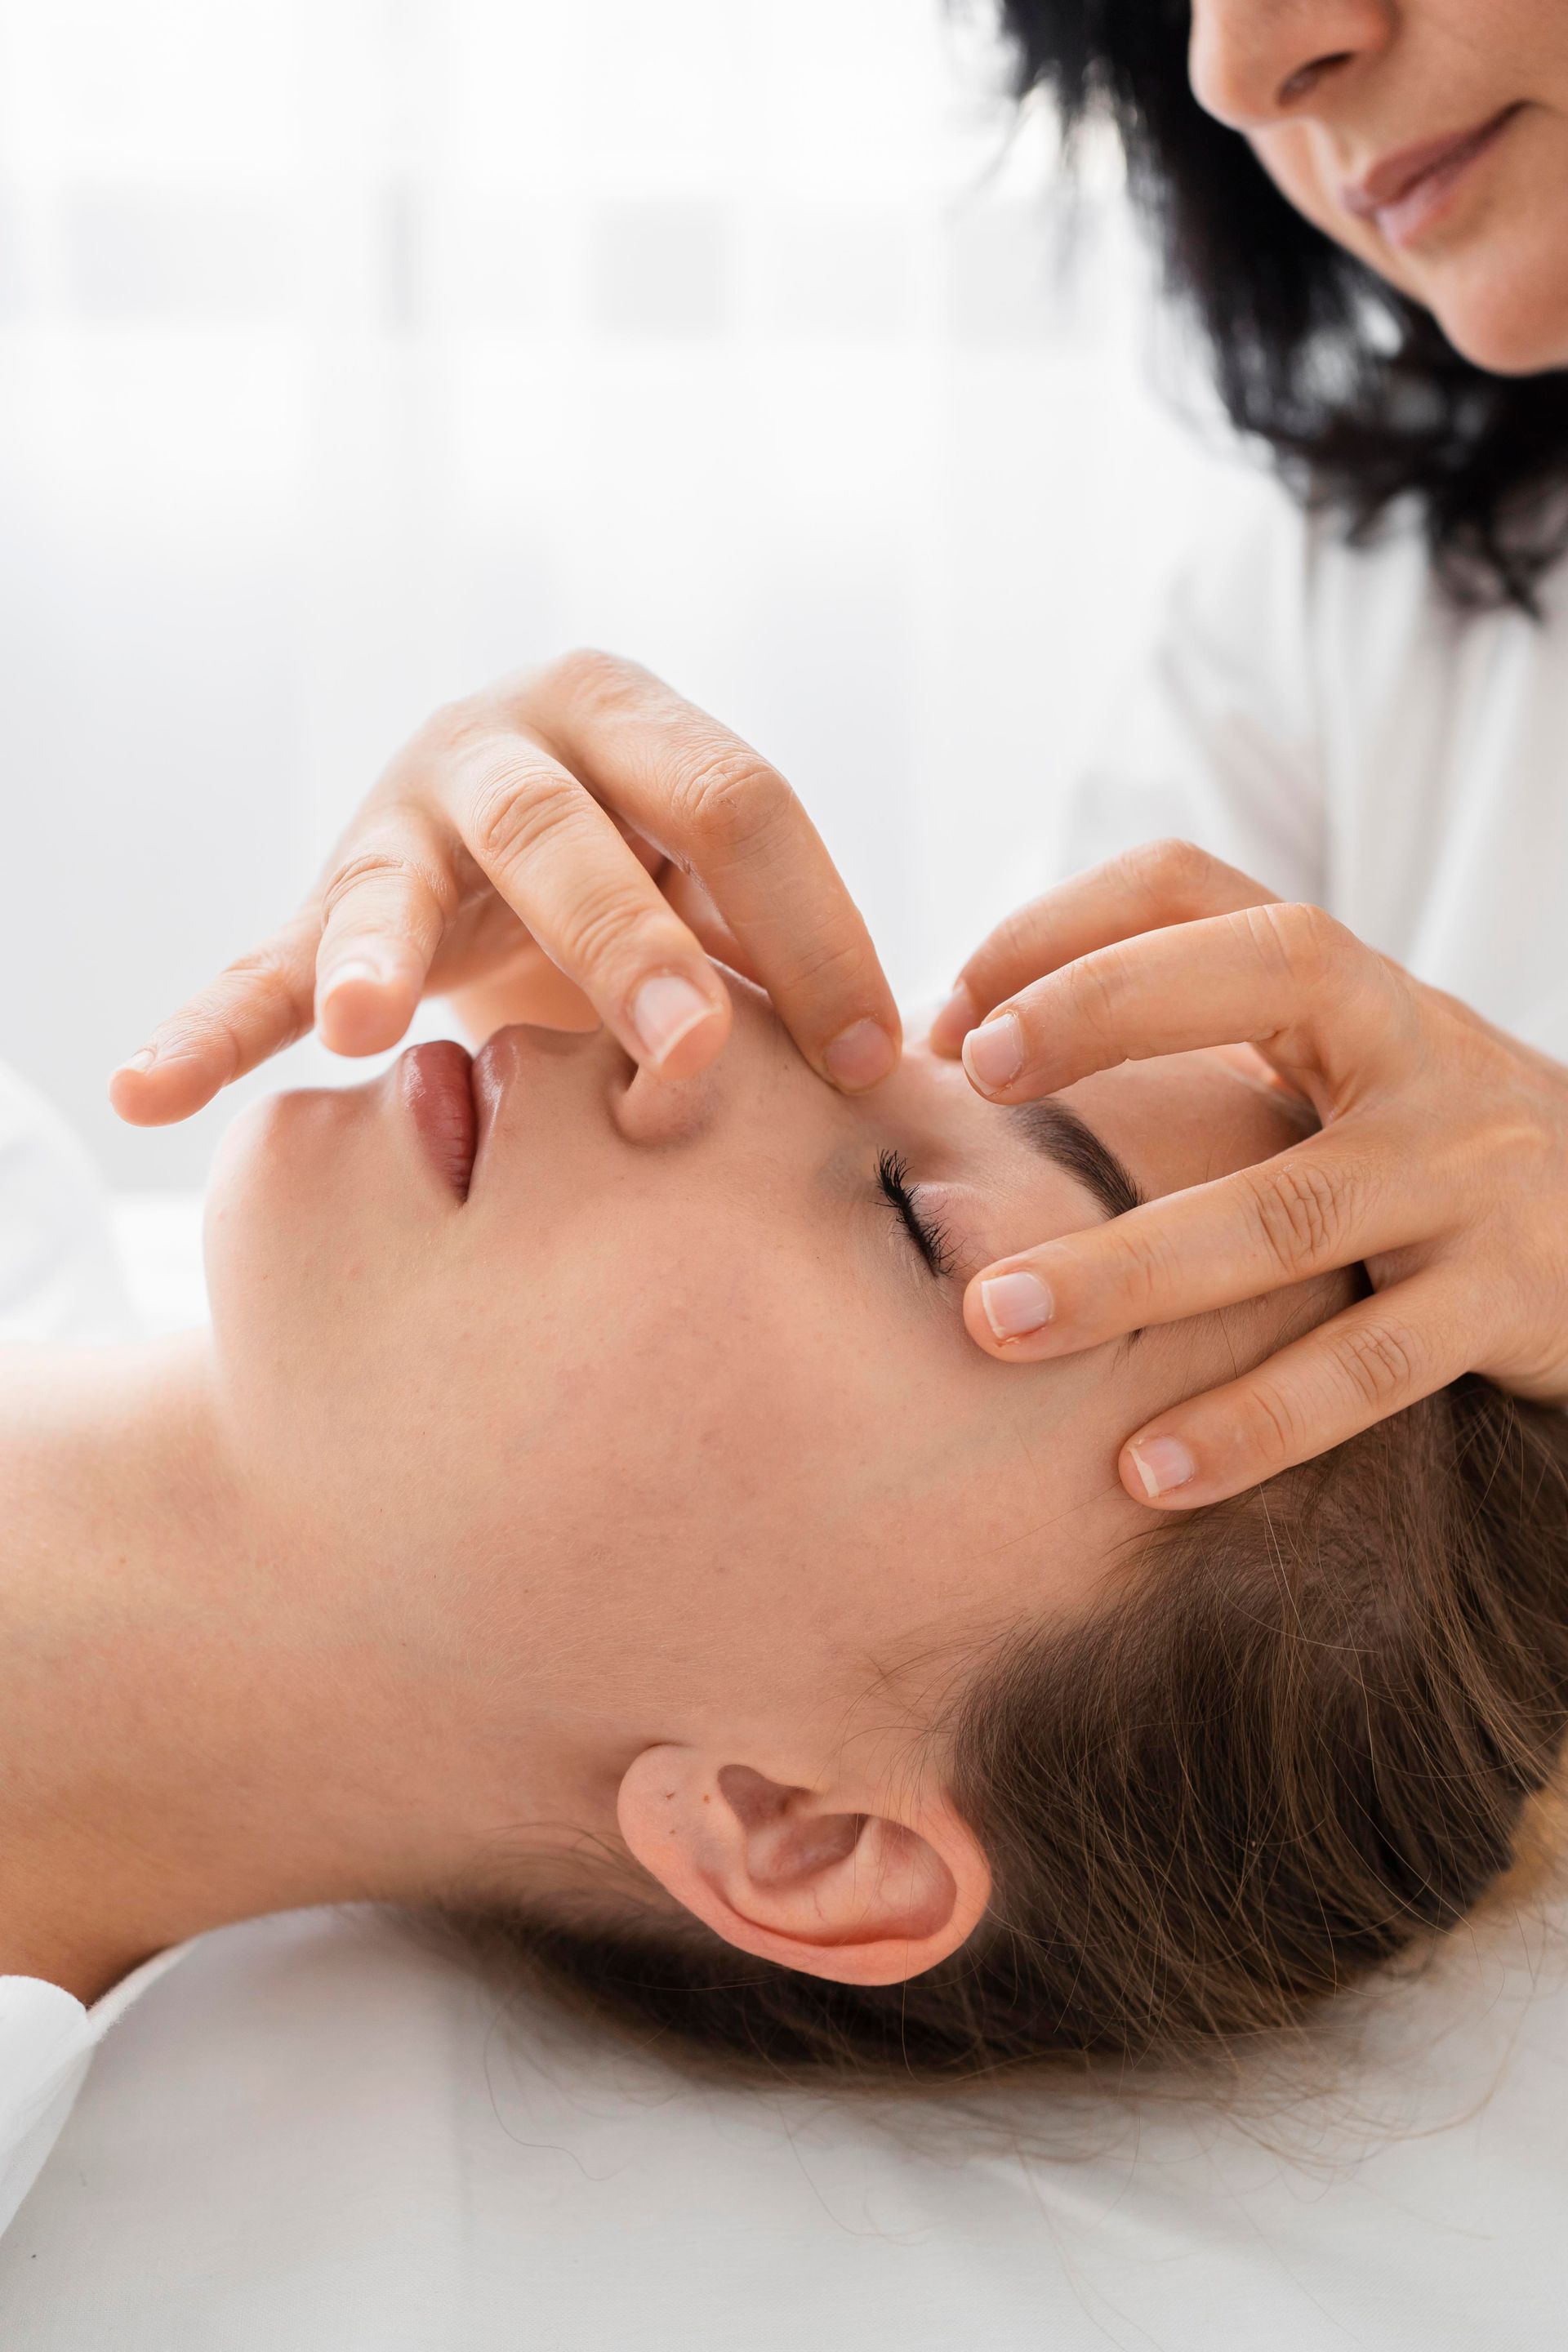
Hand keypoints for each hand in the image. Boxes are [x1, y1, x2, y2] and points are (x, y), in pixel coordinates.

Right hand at [110, 650, 899, 1123]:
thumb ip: (786, 947)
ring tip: (367, 1026)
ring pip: (400, 879)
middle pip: (575, 836)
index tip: (871, 1063)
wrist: (507, 847)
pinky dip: (206, 1034)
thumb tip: (907, 1074)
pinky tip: (146, 1094)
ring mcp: (401, 817)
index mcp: (634, 718)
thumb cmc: (651, 884)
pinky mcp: (324, 903)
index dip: (817, 931)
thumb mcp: (719, 889)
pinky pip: (260, 967)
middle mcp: (508, 739)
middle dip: (633, 952)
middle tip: (688, 1059)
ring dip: (382, 952)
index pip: (741, 806)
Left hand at [929, 838, 1567, 1506]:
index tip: (949, 1020)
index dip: (1062, 924)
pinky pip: (1367, 1366)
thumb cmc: (1413, 1152)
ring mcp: (1464, 1173)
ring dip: (1134, 1268)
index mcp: (1342, 986)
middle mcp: (1413, 1050)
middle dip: (1107, 1011)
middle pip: (1271, 975)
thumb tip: (948, 1046)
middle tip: (975, 1080)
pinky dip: (1254, 1423)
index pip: (1193, 888)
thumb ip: (1179, 1046)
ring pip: (1293, 1207)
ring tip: (1001, 1321)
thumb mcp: (1321, 1069)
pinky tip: (1148, 1472)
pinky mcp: (1506, 1299)